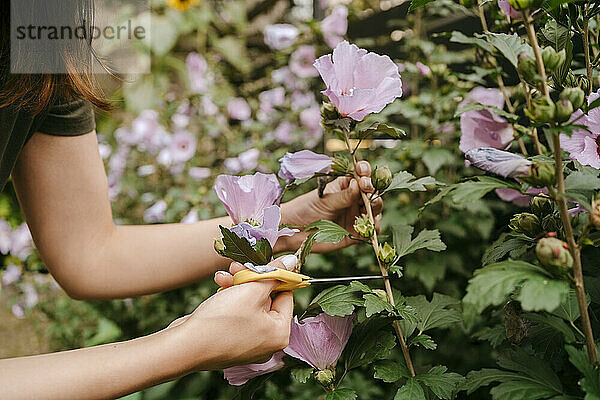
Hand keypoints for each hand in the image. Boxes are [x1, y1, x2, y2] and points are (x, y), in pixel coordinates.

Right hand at [167, 256, 295, 370]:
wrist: (184, 345)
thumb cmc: (221, 320)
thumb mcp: (251, 290)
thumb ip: (274, 274)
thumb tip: (293, 261)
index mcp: (280, 334)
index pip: (286, 295)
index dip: (273, 275)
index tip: (260, 262)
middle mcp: (267, 342)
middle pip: (266, 299)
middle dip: (249, 279)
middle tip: (236, 266)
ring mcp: (249, 344)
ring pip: (249, 304)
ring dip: (236, 286)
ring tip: (222, 278)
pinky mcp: (231, 341)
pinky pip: (237, 315)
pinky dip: (228, 300)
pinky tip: (218, 288)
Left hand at [279, 161, 382, 252]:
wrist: (295, 231)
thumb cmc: (306, 209)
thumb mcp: (325, 200)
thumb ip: (343, 195)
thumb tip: (359, 184)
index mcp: (346, 186)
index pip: (361, 176)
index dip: (365, 172)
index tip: (363, 172)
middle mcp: (354, 200)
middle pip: (372, 193)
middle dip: (372, 190)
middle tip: (367, 190)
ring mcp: (356, 216)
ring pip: (375, 210)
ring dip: (376, 207)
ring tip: (369, 206)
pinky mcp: (356, 233)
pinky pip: (370, 231)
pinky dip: (373, 228)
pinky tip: (368, 225)